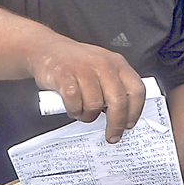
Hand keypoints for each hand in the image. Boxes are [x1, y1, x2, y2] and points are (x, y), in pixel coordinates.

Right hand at [28, 37, 146, 143]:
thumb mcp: (102, 67)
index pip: (136, 90)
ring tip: (83, 113)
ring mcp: (83, 69)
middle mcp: (103, 64)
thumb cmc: (75, 63)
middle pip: (118, 101)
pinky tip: (72, 108)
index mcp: (117, 63)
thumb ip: (114, 86)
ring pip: (95, 105)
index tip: (129, 125)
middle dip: (116, 124)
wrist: (46, 49)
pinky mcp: (64, 75)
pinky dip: (74, 111)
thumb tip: (123, 115)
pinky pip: (74, 103)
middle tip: (112, 135)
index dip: (135, 112)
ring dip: (88, 116)